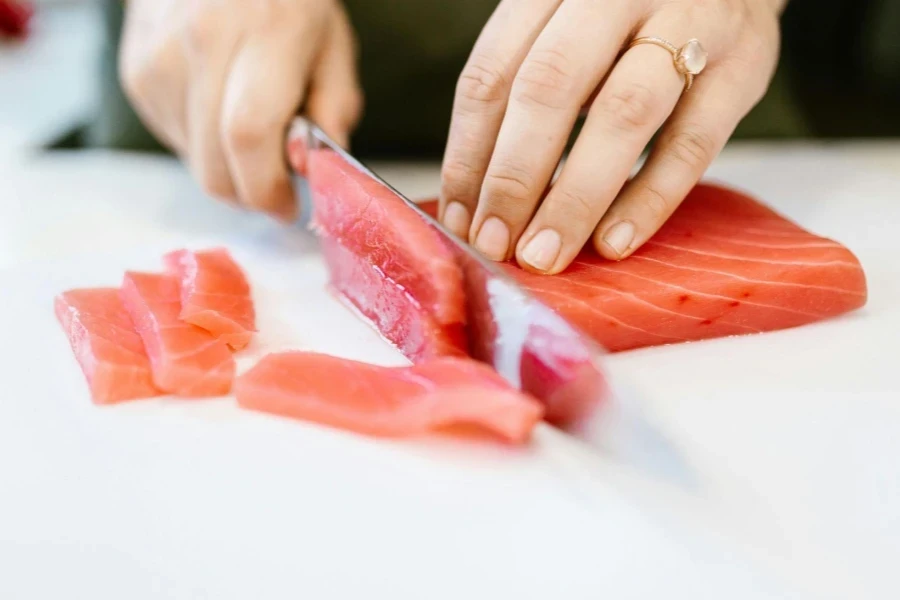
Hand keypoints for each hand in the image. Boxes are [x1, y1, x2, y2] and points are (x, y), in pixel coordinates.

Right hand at [119, 0, 361, 220]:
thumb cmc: (287, 0)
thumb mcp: (332, 44)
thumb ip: (333, 110)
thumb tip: (318, 172)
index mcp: (266, 32)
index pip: (249, 136)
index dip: (268, 188)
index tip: (289, 205)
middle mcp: (203, 42)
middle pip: (214, 166)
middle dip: (249, 195)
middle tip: (274, 187)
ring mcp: (160, 58)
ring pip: (192, 161)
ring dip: (227, 169)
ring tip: (250, 130)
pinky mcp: (137, 71)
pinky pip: (174, 139)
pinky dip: (202, 145)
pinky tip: (220, 109)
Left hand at [440, 0, 783, 272]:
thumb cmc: (628, 16)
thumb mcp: (565, 29)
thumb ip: (522, 91)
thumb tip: (473, 201)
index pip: (492, 73)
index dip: (469, 153)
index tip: (459, 219)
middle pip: (550, 87)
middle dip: (513, 178)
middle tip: (495, 245)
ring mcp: (688, 22)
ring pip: (622, 114)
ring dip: (575, 196)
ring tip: (546, 254)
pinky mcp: (744, 65)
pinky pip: (692, 141)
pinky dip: (649, 198)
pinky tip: (614, 243)